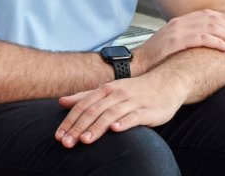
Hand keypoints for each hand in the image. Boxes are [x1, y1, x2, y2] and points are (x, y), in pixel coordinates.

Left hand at [55, 74, 185, 147]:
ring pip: (111, 114)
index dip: (69, 121)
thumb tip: (61, 102)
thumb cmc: (134, 90)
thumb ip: (85, 96)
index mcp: (104, 90)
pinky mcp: (148, 110)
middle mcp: (116, 94)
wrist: (166, 82)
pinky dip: (124, 122)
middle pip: (93, 111)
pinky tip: (115, 130)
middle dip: (78, 127)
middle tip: (66, 142)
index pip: (82, 106)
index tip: (58, 136)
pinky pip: (135, 116)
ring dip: (96, 127)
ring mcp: (132, 101)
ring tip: (84, 140)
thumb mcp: (108, 90)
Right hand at [135, 9, 224, 73]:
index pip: (207, 14)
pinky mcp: (176, 42)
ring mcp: (177, 31)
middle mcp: (179, 23)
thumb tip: (204, 41)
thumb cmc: (156, 56)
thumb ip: (186, 37)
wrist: (139, 62)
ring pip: (210, 28)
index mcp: (179, 21)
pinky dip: (216, 42)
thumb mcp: (171, 41)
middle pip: (212, 19)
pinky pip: (201, 39)